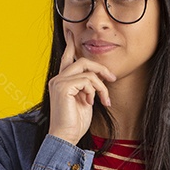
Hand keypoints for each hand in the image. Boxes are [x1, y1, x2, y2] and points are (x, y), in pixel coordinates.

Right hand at [48, 28, 115, 144]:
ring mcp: (59, 82)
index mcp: (61, 81)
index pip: (67, 58)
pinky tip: (91, 103)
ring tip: (103, 100)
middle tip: (112, 78)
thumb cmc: (75, 123)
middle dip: (100, 68)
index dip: (71, 44)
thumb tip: (95, 79)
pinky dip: (94, 91)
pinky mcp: (63, 88)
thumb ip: (86, 87)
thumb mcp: (84, 100)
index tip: (72, 32)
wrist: (66, 137)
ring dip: (101, 86)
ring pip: (87, 70)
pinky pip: (87, 81)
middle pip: (82, 60)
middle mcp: (57, 79)